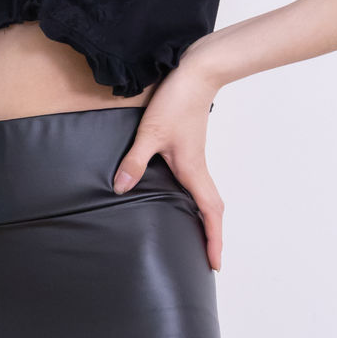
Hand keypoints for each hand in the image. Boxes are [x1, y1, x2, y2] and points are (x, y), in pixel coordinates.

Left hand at [111, 55, 224, 267]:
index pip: (209, 214)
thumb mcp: (150, 132)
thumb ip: (135, 161)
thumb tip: (121, 188)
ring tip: (199, 239)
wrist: (197, 73)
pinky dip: (197, 202)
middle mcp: (198, 169)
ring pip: (206, 198)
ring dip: (206, 220)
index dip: (213, 239)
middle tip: (209, 260)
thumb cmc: (177, 101)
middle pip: (212, 211)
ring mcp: (196, 161)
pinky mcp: (190, 151)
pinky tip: (182, 203)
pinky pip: (198, 185)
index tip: (215, 264)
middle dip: (213, 236)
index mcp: (193, 171)